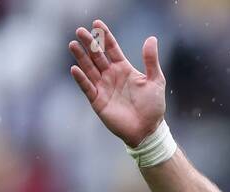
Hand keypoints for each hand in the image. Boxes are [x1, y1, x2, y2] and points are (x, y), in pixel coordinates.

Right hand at [68, 19, 165, 147]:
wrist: (148, 130)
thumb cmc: (153, 107)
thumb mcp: (155, 81)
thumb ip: (151, 61)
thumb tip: (151, 38)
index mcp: (124, 69)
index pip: (112, 49)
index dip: (104, 36)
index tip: (97, 23)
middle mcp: (111, 76)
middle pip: (97, 56)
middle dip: (89, 43)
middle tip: (80, 31)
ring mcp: (103, 87)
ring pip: (89, 69)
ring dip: (81, 57)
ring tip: (73, 44)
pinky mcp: (98, 101)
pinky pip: (87, 88)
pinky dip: (81, 79)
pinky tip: (75, 68)